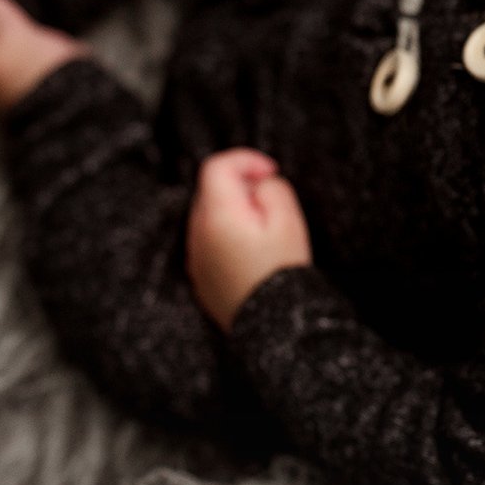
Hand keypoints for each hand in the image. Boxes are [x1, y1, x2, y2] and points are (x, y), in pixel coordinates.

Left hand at [187, 148, 313, 332]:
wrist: (273, 323)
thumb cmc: (281, 270)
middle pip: (211, 190)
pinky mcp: (200, 275)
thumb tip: (259, 185)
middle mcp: (198, 233)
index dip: (246, 160)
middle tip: (272, 204)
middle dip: (241, 186)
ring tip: (265, 231)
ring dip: (234, 211)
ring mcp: (196, 256)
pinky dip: (227, 235)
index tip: (270, 173)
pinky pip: (209, 242)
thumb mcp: (288, 220)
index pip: (217, 167)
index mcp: (217, 215)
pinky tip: (252, 252)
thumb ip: (272, 189)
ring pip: (209, 216)